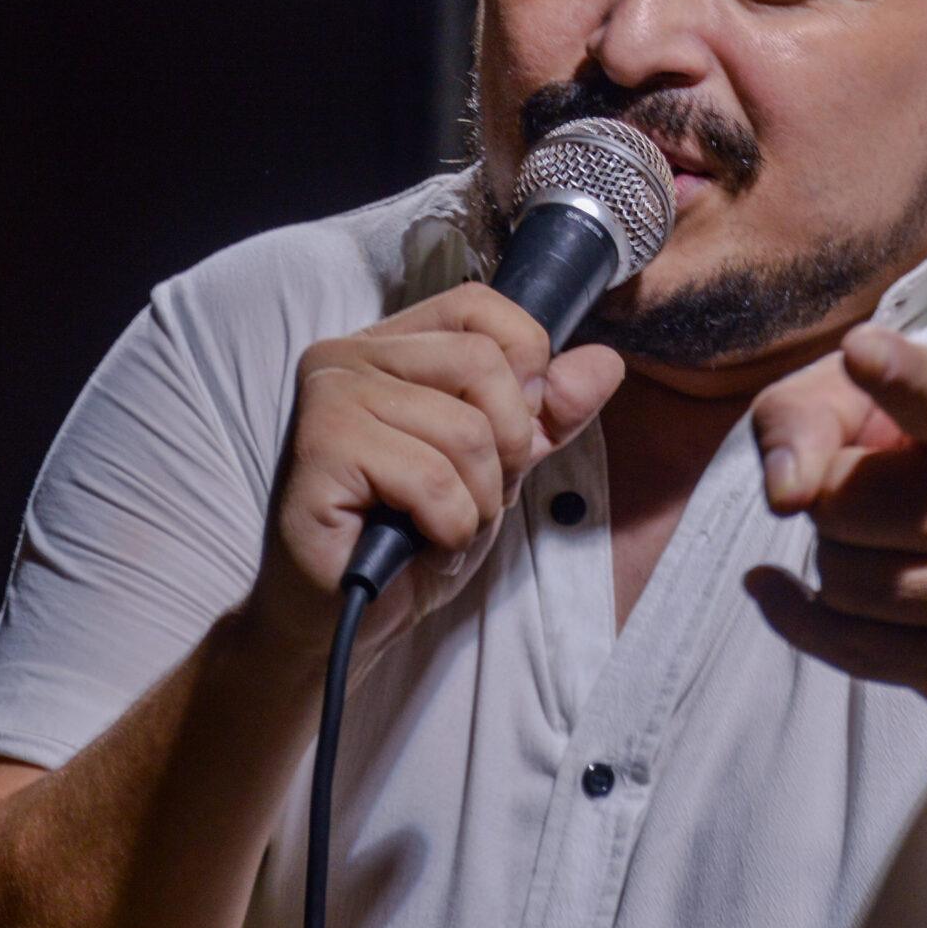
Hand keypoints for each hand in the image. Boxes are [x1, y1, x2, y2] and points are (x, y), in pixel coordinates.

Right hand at [251, 281, 624, 658]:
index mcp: (389, 346)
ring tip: (443, 526)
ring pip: (465, 429)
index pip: (479, 307)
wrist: (342, 620)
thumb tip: (605, 362)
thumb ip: (550, 414)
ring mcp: (329, 397)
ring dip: (478, 500)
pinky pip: (432, 479)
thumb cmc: (410, 540)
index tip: (511, 435)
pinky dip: (449, 528)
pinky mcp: (320, 450)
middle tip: (474, 496)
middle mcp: (348, 355)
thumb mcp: (499, 467)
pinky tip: (420, 544)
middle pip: (483, 364)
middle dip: (507, 448)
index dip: (523, 369)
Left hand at [744, 323, 926, 703]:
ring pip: (846, 584)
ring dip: (825, 557)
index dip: (898, 376)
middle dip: (823, 496)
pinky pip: (850, 650)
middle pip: (849, 505)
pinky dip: (801, 617)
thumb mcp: (861, 400)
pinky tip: (790, 589)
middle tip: (857, 485)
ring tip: (865, 537)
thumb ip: (805, 415)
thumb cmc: (918, 451)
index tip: (859, 352)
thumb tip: (785, 490)